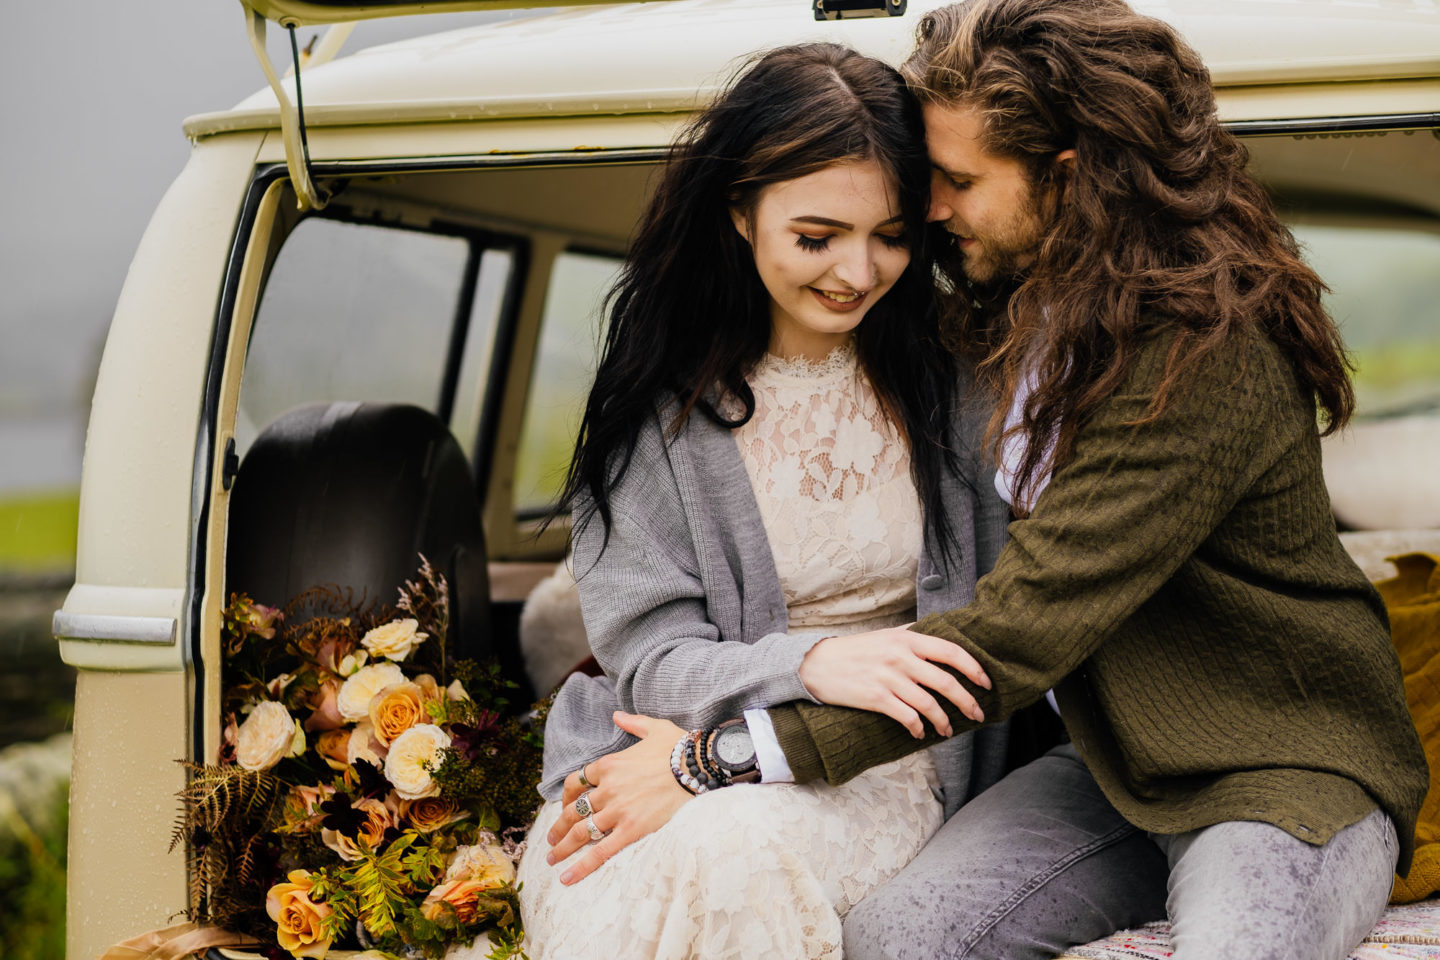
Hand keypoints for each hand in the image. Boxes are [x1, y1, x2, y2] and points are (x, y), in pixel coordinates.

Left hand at [545, 711, 692, 883]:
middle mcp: (608, 788)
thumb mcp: (654, 727)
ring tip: (552, 858)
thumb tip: (617, 715)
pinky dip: (581, 867)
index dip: (566, 796)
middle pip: (573, 810)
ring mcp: (618, 810)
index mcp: (609, 765)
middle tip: (551, 839)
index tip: (564, 806)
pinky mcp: (631, 830)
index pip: (577, 782)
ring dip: (563, 847)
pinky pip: (601, 852)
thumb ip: (632, 723)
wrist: (699, 766)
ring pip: (581, 832)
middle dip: (559, 827)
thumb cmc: (679, 747)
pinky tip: (567, 877)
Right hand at [797, 625, 988, 736]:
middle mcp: (900, 657)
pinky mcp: (876, 698)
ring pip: (929, 705)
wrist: (816, 664)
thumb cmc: (854, 651)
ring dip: (943, 721)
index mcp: (906, 638)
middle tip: (976, 714)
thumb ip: (912, 636)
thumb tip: (941, 636)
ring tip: (946, 730)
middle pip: (946, 682)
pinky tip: (919, 733)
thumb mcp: (885, 635)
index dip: (974, 669)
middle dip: (967, 702)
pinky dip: (918, 728)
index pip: (951, 651)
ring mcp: (888, 678)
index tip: (987, 683)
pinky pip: (907, 717)